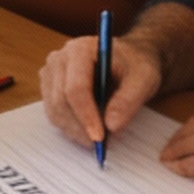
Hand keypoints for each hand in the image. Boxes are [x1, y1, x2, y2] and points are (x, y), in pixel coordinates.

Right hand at [40, 33, 163, 147]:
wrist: (127, 61)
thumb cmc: (135, 65)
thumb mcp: (144, 79)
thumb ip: (129, 100)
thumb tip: (112, 126)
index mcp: (80, 50)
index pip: (75, 88)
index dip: (86, 116)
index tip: (100, 138)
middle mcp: (59, 59)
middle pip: (61, 101)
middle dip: (81, 127)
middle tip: (103, 144)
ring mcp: (50, 73)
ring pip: (54, 111)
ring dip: (75, 130)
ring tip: (100, 137)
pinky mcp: (49, 87)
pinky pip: (53, 113)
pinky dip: (70, 127)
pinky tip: (88, 129)